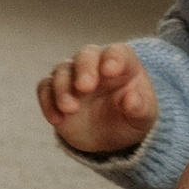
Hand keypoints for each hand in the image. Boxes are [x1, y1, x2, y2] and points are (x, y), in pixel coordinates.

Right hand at [39, 43, 158, 154]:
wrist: (111, 136)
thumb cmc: (131, 118)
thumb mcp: (143, 117)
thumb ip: (140, 108)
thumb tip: (131, 99)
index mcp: (121, 63)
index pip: (116, 52)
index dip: (113, 58)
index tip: (111, 71)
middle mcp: (94, 64)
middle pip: (85, 55)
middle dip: (84, 69)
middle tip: (85, 87)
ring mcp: (72, 76)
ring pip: (61, 70)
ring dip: (63, 88)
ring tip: (70, 109)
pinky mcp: (54, 92)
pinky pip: (45, 89)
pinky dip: (47, 101)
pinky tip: (57, 119)